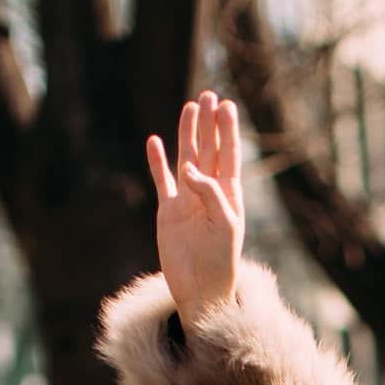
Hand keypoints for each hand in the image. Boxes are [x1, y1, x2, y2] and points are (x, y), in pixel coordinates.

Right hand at [146, 91, 244, 328]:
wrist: (200, 288)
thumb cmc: (220, 259)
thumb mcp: (224, 225)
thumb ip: (210, 194)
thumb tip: (189, 168)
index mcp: (228, 195)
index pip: (229, 155)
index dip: (227, 130)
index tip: (227, 106)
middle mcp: (208, 193)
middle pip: (209, 150)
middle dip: (209, 124)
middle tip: (209, 96)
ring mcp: (188, 199)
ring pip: (186, 158)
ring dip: (188, 134)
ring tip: (190, 107)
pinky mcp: (169, 210)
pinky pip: (162, 179)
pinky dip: (158, 161)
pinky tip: (155, 141)